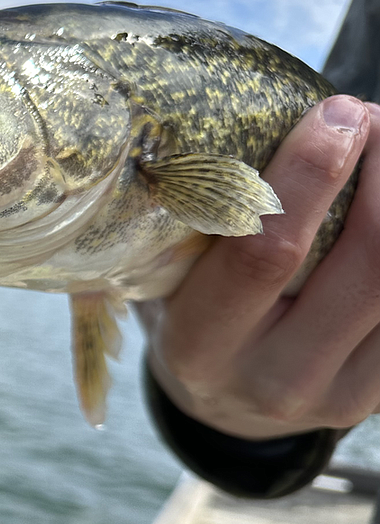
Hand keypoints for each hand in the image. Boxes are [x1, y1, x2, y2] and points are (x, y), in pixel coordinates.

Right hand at [138, 95, 378, 439]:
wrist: (223, 410)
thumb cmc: (188, 318)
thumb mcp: (165, 286)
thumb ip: (197, 228)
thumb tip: (244, 113)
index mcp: (200, 348)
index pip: (263, 256)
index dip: (308, 177)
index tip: (333, 113)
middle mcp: (273, 380)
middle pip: (365, 265)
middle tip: (372, 118)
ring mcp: (337, 395)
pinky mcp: (378, 395)